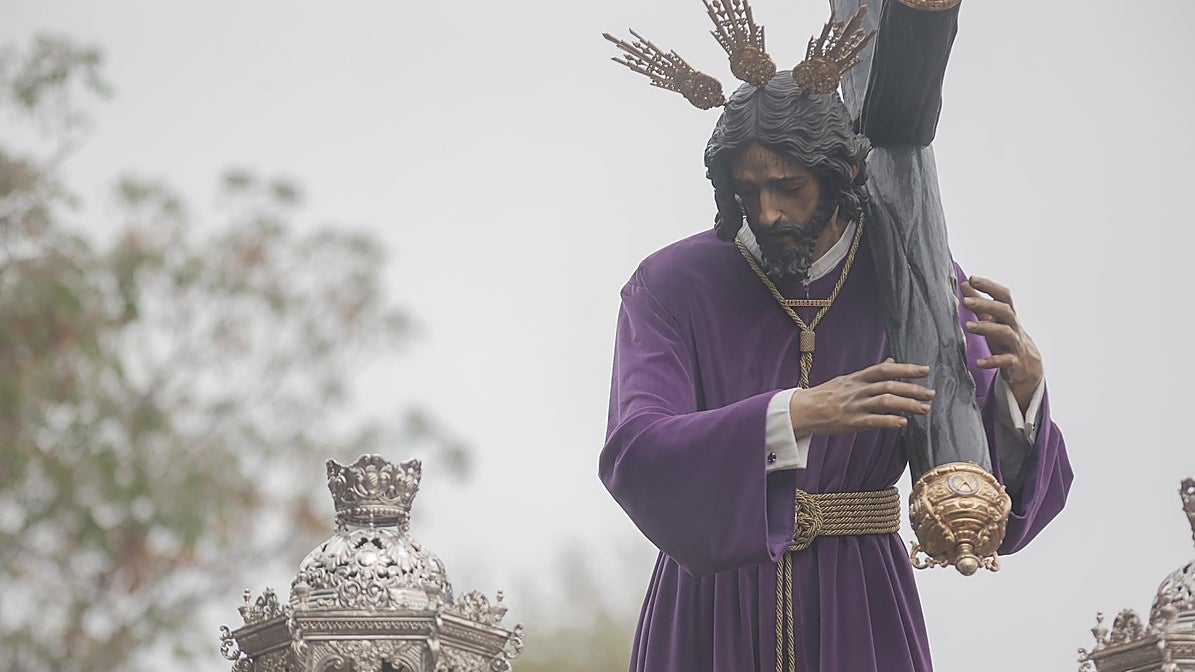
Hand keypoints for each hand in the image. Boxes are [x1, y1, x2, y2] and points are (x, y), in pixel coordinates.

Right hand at [789, 359, 933, 435]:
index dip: (906, 368)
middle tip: (931, 393)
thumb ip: (871, 373)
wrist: (804, 410)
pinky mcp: (851, 421)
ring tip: (924, 409)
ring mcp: (855, 405)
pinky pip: (873, 420)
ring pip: (885, 401)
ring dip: (907, 404)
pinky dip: (889, 421)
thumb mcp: (848, 379)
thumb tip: (891, 361)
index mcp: (858, 378)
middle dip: (912, 389)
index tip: (925, 370)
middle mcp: (858, 389)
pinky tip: (903, 423)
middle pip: (889, 385)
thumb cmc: (826, 395)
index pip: (885, 369)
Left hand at [961, 275, 1042, 411]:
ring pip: (1005, 332)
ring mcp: (1015, 344)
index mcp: (1008, 315)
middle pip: (1004, 311)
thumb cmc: (1005, 339)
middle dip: (986, 304)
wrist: (1028, 368)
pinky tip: (979, 362)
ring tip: (967, 326)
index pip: (1003, 296)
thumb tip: (965, 284)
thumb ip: (980, 303)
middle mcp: (1013, 327)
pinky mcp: (1014, 362)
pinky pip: (1005, 361)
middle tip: (965, 301)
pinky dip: (992, 361)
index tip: (972, 278)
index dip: (989, 286)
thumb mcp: (994, 321)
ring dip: (986, 328)